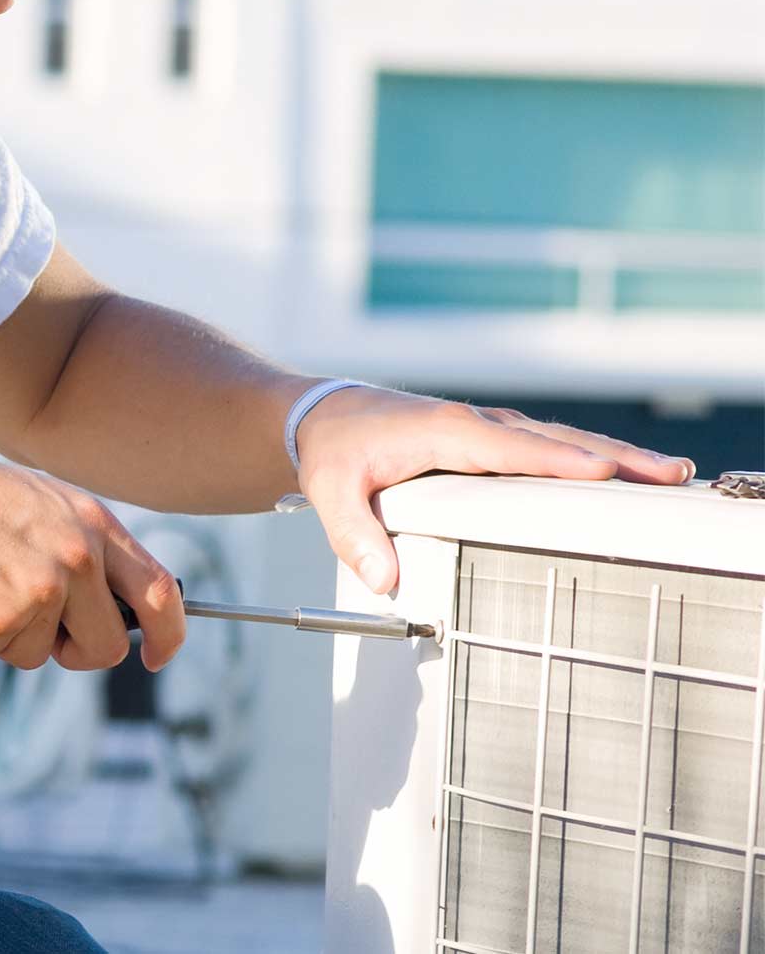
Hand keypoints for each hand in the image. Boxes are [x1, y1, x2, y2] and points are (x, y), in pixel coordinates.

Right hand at [0, 431, 184, 671]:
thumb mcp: (42, 504)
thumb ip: (85, 550)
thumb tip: (117, 610)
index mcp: (93, 524)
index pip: (157, 592)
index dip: (169, 635)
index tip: (157, 657)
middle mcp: (75, 559)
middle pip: (107, 646)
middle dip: (77, 650)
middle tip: (38, 627)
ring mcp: (37, 591)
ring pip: (42, 655)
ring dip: (11, 636)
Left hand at [293, 386, 695, 593]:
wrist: (324, 414)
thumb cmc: (333, 449)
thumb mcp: (331, 491)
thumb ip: (354, 535)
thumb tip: (382, 579)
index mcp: (444, 432)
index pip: (510, 447)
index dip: (555, 460)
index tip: (602, 470)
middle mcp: (474, 424)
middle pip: (554, 441)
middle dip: (612, 456)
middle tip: (667, 474)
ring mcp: (488, 429)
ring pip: (559, 441)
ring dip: (613, 454)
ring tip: (668, 474)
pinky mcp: (492, 438)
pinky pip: (548, 446)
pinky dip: (589, 455)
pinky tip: (624, 473)